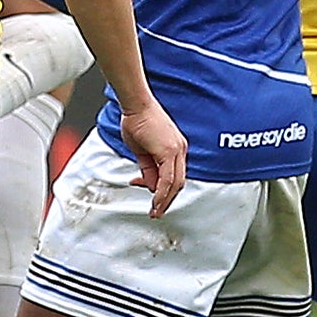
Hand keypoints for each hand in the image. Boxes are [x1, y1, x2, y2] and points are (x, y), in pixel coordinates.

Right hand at [118, 99, 186, 216]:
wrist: (136, 105)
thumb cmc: (137, 120)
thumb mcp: (141, 150)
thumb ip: (148, 168)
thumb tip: (152, 185)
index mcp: (176, 148)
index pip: (174, 176)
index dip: (165, 191)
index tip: (154, 200)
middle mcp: (180, 149)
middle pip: (178, 183)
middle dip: (168, 200)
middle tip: (157, 211)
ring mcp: (176, 150)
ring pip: (175, 183)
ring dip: (165, 200)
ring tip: (155, 211)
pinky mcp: (169, 150)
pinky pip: (168, 178)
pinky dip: (162, 192)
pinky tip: (155, 201)